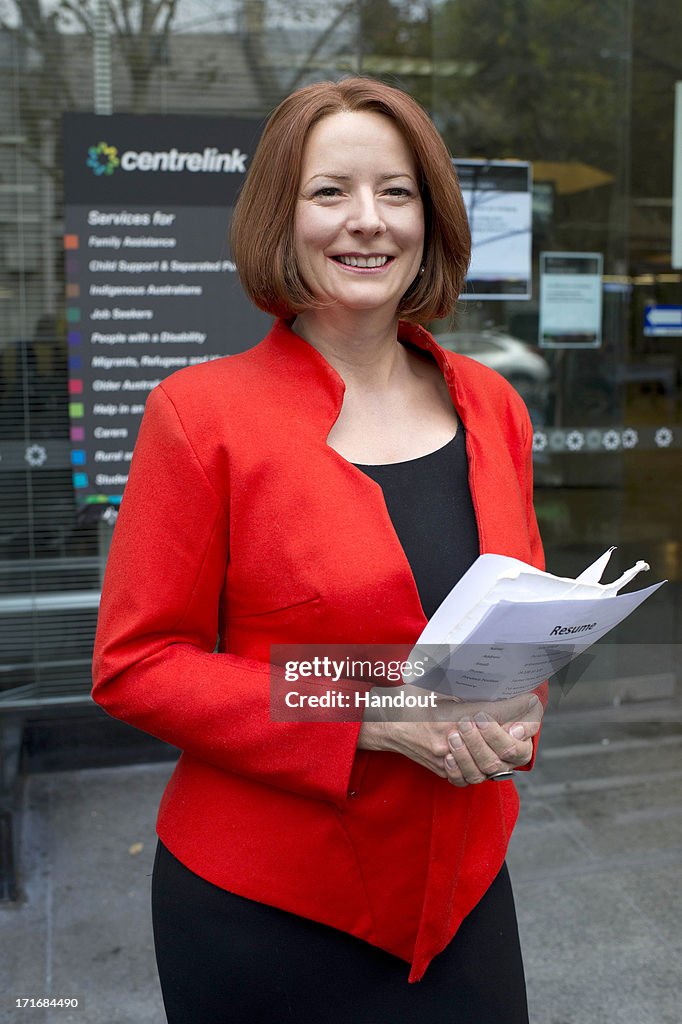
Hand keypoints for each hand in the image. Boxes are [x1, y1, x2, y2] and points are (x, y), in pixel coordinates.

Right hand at [357, 690, 542, 783]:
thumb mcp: (434, 683)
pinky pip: (465, 779)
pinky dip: (477, 771)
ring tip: (498, 743)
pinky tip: (481, 758)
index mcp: (449, 718)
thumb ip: (461, 685)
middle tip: (518, 727)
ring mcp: (443, 760)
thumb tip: (488, 681)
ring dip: (495, 757)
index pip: (493, 717)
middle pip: (494, 752)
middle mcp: (449, 742)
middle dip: (509, 740)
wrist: (382, 721)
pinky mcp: (439, 770)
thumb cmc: (408, 699)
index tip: (528, 704)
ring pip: (483, 771)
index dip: (515, 711)